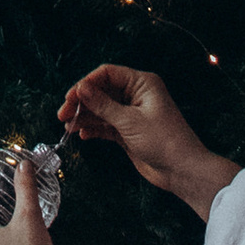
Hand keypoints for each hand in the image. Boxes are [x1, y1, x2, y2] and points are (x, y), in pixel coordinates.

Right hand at [58, 63, 218, 205]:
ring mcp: (132, 114)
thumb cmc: (164, 141)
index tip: (70, 97)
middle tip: (63, 114)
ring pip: (101, 110)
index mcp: (142, 84)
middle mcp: (136, 95)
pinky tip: (82, 134)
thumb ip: (103, 105)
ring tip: (68, 126)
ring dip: (84, 117)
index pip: (107, 74)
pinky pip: (105, 125)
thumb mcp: (129, 121)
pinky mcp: (128, 131)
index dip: (86, 84)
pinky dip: (93, 129)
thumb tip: (81, 88)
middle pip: (101, 91)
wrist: (182, 171)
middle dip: (81, 102)